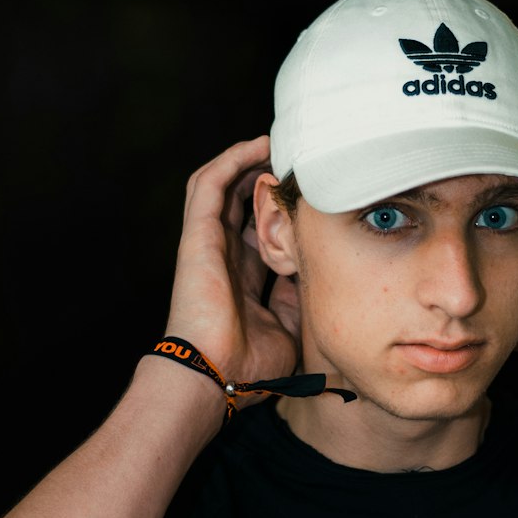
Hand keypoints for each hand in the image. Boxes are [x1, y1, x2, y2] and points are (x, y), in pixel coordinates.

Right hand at [162, 136, 299, 402]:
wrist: (214, 373)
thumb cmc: (248, 363)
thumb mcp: (290, 328)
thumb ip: (300, 301)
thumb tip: (319, 277)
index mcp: (243, 279)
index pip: (262, 233)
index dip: (283, 212)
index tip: (311, 196)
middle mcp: (225, 256)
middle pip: (243, 204)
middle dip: (268, 180)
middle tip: (298, 162)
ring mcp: (209, 243)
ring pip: (223, 185)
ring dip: (248, 162)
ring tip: (277, 144)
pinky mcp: (198, 234)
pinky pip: (210, 184)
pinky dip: (232, 161)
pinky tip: (258, 146)